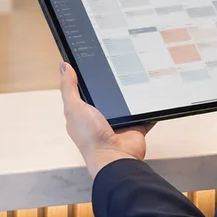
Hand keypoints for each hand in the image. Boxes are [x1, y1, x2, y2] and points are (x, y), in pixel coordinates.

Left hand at [60, 62, 151, 177]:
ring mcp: (119, 122)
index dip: (88, 77)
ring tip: (137, 74)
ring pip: (126, 102)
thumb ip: (68, 88)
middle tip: (120, 63)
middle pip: (107, 94)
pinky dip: (149, 107)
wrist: (115, 157)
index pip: (85, 90)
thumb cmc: (90, 137)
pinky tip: (152, 94)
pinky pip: (144, 114)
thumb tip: (64, 66)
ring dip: (131, 93)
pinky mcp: (135, 126)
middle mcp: (101, 117)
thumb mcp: (74, 108)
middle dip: (113, 83)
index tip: (94, 59)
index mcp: (83, 113)